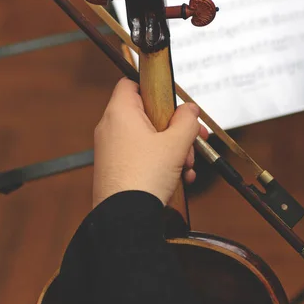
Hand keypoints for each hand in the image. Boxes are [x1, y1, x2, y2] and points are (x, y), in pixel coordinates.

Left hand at [92, 78, 208, 207]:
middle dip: (174, 127)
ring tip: (187, 165)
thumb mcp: (175, 144)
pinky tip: (180, 178)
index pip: (131, 83)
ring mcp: (111, 149)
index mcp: (120, 112)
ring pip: (147, 138)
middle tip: (192, 138)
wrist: (125, 220)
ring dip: (172, 148)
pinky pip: (140, 156)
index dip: (153, 87)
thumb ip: (187, 121)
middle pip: (146, 113)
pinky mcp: (115, 168)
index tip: (173, 100)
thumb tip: (190, 109)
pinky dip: (160, 162)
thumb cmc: (144, 178)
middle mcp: (111, 127)